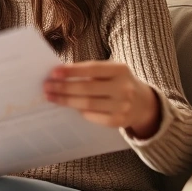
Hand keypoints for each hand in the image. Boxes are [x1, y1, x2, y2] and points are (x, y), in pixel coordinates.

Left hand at [43, 61, 161, 138]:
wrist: (144, 103)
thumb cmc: (118, 83)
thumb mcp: (111, 72)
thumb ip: (90, 71)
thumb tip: (60, 74)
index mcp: (120, 70)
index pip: (92, 69)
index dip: (72, 71)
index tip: (54, 72)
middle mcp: (123, 88)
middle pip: (87, 88)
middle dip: (64, 87)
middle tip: (47, 86)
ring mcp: (122, 106)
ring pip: (87, 104)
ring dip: (66, 100)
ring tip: (51, 96)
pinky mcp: (119, 121)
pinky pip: (93, 116)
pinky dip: (80, 111)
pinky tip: (69, 107)